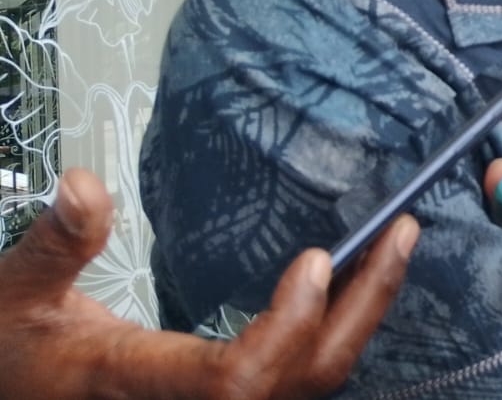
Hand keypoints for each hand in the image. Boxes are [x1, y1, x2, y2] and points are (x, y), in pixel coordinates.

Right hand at [0, 168, 415, 399]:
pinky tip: (355, 281)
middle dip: (361, 310)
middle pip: (300, 382)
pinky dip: (336, 331)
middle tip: (401, 234)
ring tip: (394, 247)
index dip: (285, 328)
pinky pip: (297, 379)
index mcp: (132, 382)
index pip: (234, 381)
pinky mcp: (228, 398)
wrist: (11, 389)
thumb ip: (56, 244)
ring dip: (360, 317)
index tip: (314, 259)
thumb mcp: (14, 294)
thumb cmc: (12, 349)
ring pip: (309, 385)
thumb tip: (84, 186)